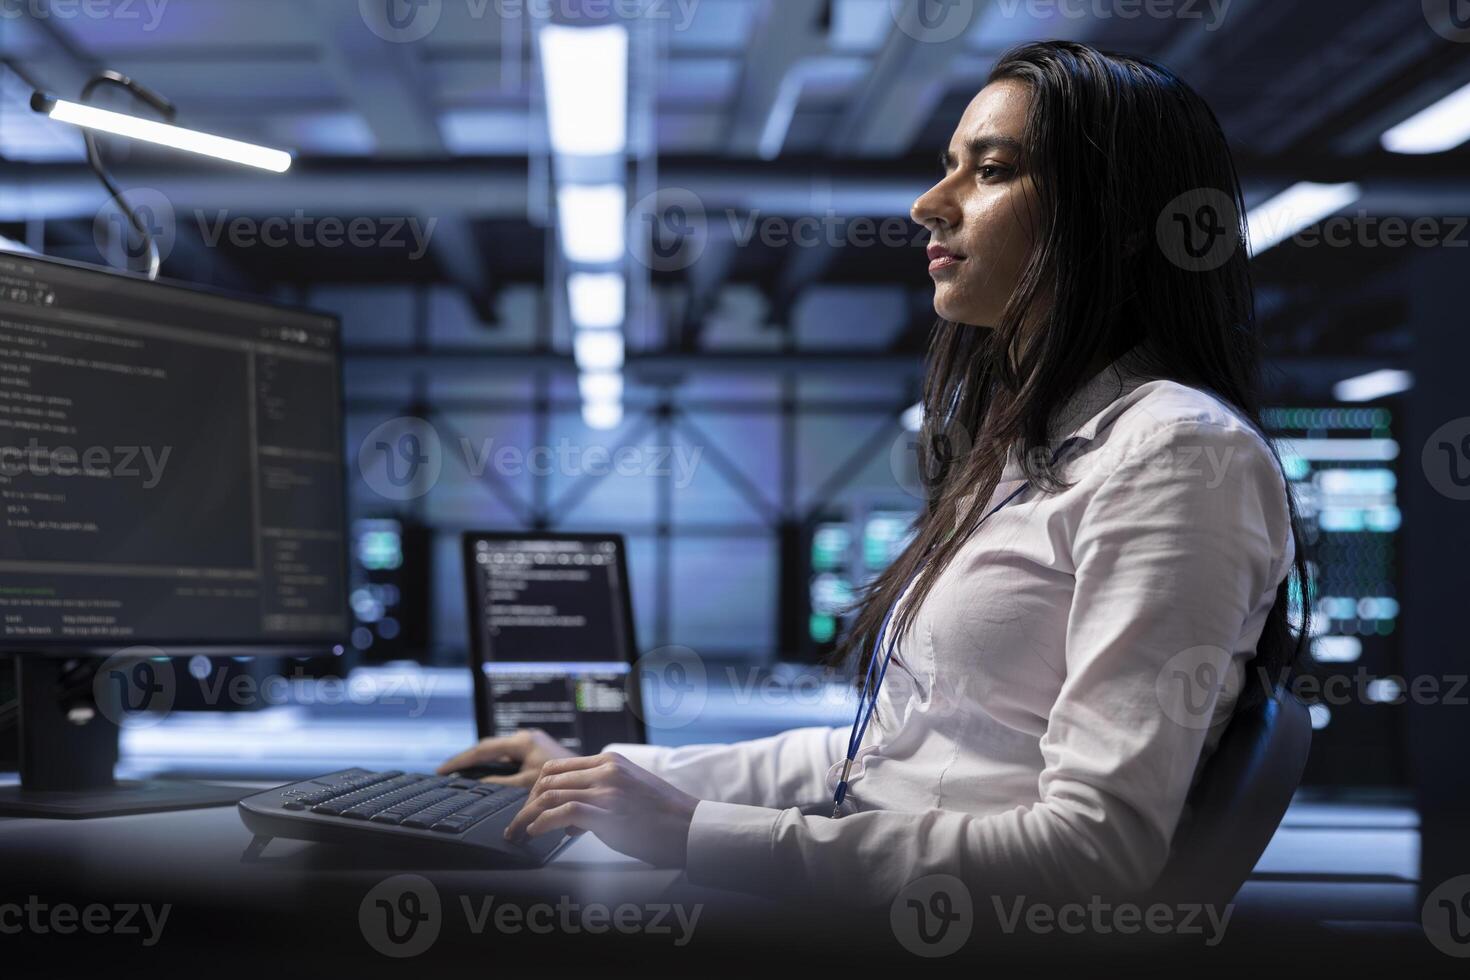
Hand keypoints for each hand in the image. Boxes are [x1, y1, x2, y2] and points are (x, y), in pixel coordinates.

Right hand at [437, 728, 574, 787]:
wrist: (589, 779)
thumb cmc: (564, 780)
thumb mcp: (528, 783)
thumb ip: (502, 783)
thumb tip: (480, 784)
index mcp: (523, 742)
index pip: (483, 749)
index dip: (461, 760)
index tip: (443, 770)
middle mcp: (526, 738)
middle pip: (488, 747)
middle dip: (467, 759)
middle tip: (446, 771)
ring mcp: (531, 743)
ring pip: (498, 752)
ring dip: (481, 761)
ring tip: (460, 772)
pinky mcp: (536, 751)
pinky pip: (508, 756)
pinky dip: (494, 765)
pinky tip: (486, 775)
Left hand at [503, 752, 698, 867]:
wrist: (692, 827)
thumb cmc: (664, 817)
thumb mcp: (630, 792)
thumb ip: (600, 796)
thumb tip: (566, 819)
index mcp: (610, 761)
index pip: (557, 767)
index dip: (535, 789)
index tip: (528, 809)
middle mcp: (605, 770)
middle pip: (547, 779)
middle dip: (525, 803)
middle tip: (516, 825)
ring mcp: (606, 790)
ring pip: (549, 795)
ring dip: (526, 817)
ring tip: (517, 835)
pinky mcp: (607, 812)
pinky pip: (560, 812)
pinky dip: (540, 824)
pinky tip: (535, 835)